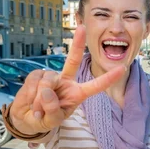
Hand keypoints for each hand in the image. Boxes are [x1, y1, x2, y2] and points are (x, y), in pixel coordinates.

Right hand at [9, 25, 125, 135]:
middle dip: (77, 43)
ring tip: (38, 110)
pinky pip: (34, 82)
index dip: (108, 78)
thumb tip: (48, 91)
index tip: (123, 68)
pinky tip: (30, 102)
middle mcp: (66, 81)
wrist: (27, 118)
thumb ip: (53, 109)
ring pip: (48, 82)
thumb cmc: (45, 119)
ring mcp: (51, 77)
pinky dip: (30, 95)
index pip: (95, 85)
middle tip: (82, 27)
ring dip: (40, 100)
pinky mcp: (36, 75)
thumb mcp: (52, 120)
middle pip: (73, 60)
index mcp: (77, 93)